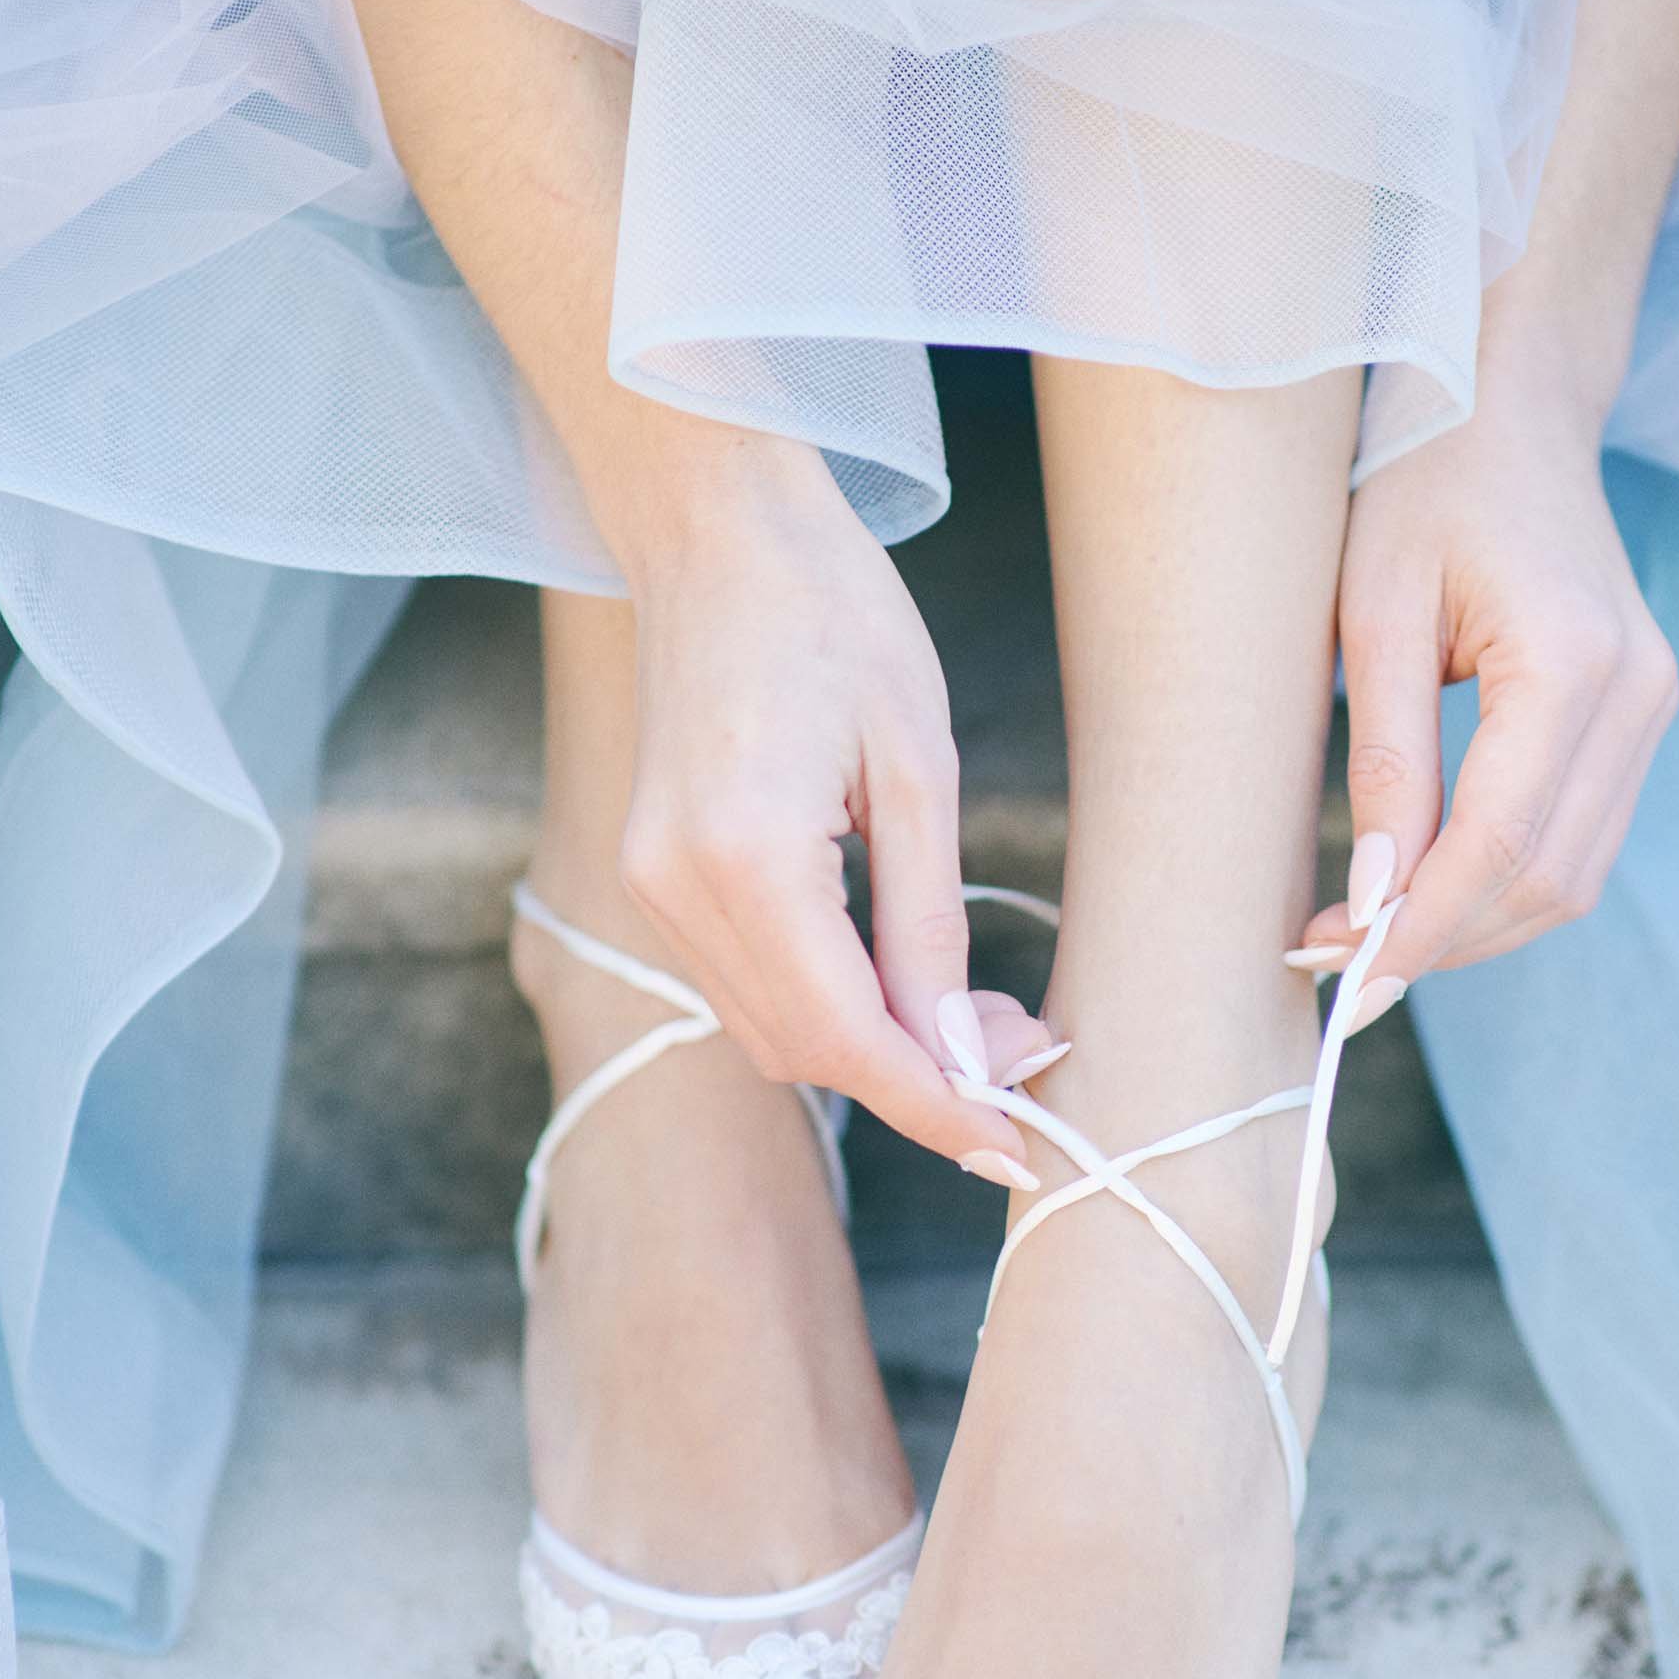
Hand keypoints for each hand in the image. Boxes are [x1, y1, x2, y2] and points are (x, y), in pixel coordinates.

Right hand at [613, 423, 1053, 1178]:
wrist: (716, 527)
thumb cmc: (834, 612)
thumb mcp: (918, 765)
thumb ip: (932, 922)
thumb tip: (962, 1048)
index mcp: (746, 858)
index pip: (848, 1038)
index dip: (937, 1107)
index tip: (1019, 1151)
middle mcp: (676, 889)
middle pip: (804, 1053)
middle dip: (920, 1080)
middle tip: (1028, 1052)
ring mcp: (650, 884)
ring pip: (770, 1031)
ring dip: (874, 1047)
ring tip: (981, 1015)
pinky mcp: (652, 871)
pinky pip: (744, 982)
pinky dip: (826, 1003)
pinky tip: (901, 977)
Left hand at [1293, 365, 1678, 1002]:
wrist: (1509, 413)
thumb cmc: (1424, 485)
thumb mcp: (1373, 612)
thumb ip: (1385, 760)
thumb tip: (1377, 896)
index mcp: (1573, 660)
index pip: (1501, 840)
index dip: (1422, 926)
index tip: (1343, 979)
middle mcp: (1636, 694)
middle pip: (1548, 877)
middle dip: (1441, 941)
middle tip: (1333, 968)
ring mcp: (1652, 708)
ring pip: (1572, 876)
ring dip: (1473, 926)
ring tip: (1366, 939)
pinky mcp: (1638, 718)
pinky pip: (1579, 837)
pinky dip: (1503, 884)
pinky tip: (1424, 890)